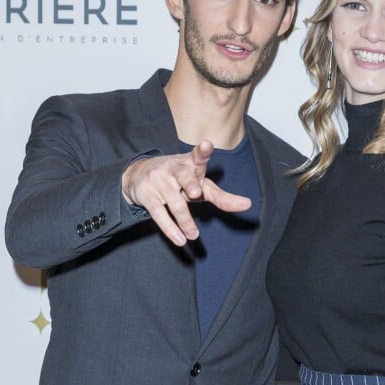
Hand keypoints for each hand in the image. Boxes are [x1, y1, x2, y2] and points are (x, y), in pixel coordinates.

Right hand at [121, 140, 251, 245]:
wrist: (137, 174)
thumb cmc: (177, 180)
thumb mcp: (199, 184)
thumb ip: (221, 196)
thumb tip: (247, 204)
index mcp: (189, 163)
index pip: (197, 156)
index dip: (203, 151)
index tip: (207, 145)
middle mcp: (174, 169)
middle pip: (184, 176)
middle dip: (190, 184)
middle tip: (196, 194)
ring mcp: (159, 181)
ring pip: (174, 202)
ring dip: (185, 221)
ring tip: (193, 235)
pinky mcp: (147, 195)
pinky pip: (159, 214)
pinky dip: (169, 228)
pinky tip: (179, 239)